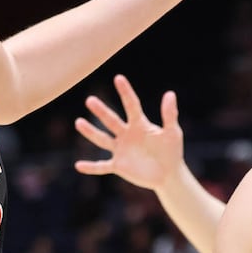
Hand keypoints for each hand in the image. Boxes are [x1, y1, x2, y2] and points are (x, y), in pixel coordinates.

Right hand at [74, 75, 184, 190]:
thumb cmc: (171, 151)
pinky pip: (102, 166)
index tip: (118, 78)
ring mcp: (121, 150)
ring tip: (79, 122)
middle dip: (101, 111)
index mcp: (140, 125)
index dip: (126, 92)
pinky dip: (91, 167)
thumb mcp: (172, 133)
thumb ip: (170, 114)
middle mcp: (127, 135)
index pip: (132, 105)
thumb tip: (170, 93)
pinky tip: (78, 166)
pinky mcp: (119, 166)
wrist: (168, 174)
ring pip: (103, 139)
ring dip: (91, 132)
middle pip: (112, 120)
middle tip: (90, 100)